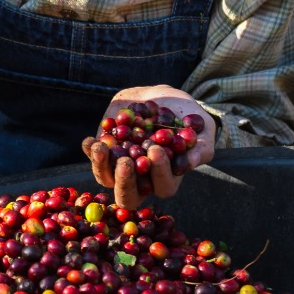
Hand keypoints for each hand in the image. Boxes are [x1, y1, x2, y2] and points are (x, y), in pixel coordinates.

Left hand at [80, 85, 217, 209]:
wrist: (162, 98)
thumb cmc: (187, 118)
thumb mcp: (203, 130)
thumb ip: (199, 149)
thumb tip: (185, 166)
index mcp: (166, 179)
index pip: (163, 187)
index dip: (159, 173)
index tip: (156, 150)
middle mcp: (141, 180)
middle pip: (128, 196)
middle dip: (125, 181)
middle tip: (125, 161)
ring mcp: (119, 167)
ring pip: (106, 179)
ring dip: (102, 166)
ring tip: (102, 147)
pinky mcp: (104, 152)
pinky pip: (94, 157)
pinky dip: (91, 150)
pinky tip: (91, 141)